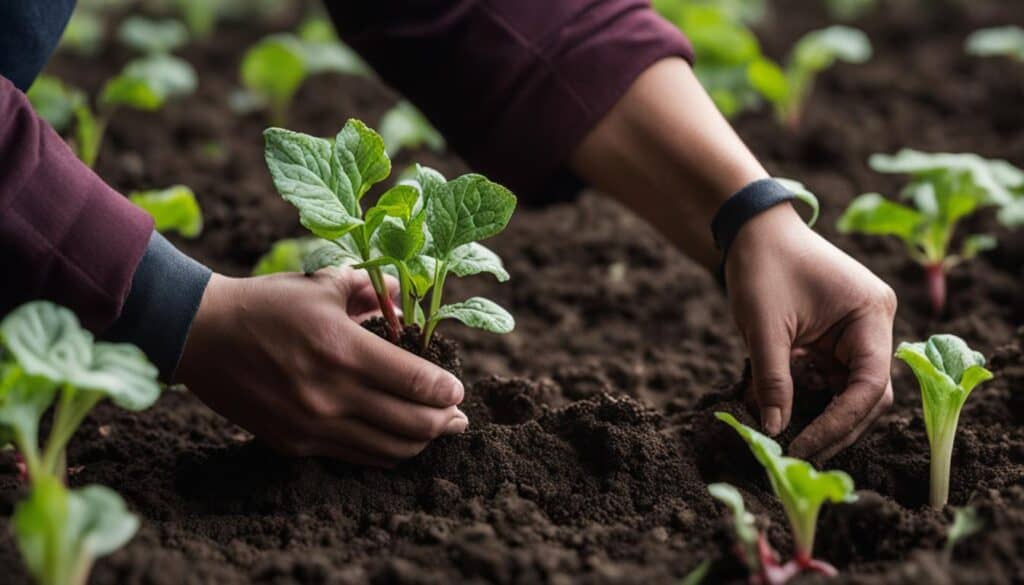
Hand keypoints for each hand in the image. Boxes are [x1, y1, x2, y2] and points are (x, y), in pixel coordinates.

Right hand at [176, 268, 468, 466]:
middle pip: (413, 423)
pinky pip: (355, 457)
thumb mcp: (322, 285)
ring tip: (434, 431)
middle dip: (445, 422)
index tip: (458, 390)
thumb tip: (406, 298)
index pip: (417, 382)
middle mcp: (331, 394)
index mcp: (343, 349)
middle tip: (458, 416)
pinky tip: (396, 441)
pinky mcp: (295, 444)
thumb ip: (370, 287)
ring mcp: (313, 424)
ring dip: (420, 442)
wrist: (202, 335)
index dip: (447, 391)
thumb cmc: (267, 304)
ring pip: (388, 449)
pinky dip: (384, 452)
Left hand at [726, 203, 895, 461]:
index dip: (839, 422)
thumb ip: (772, 381)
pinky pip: (833, 378)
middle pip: (869, 393)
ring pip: (852, 390)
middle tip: (800, 455)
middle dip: (836, 427)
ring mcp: (859, 331)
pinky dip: (813, 397)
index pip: (869, 384)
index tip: (803, 445)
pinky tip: (787, 411)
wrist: (751, 229)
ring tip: (794, 441)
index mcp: (871, 314)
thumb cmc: (761, 266)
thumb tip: (775, 431)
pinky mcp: (838, 337)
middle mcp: (875, 324)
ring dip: (825, 416)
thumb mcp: (763, 327)